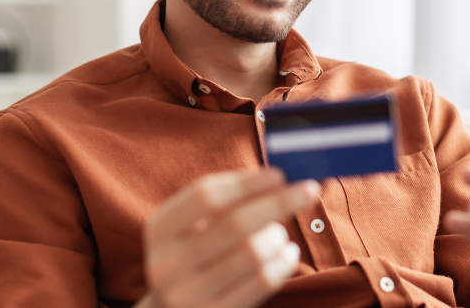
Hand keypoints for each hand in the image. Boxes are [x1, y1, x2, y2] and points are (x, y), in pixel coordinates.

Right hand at [138, 168, 319, 307]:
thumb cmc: (194, 253)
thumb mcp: (193, 225)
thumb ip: (227, 200)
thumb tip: (278, 179)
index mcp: (159, 229)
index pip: (205, 196)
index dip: (246, 183)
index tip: (280, 174)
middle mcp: (166, 264)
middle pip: (234, 224)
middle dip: (278, 203)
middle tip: (309, 190)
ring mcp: (188, 296)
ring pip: (252, 253)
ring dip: (278, 235)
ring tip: (280, 232)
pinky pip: (262, 282)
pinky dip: (284, 262)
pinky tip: (288, 252)